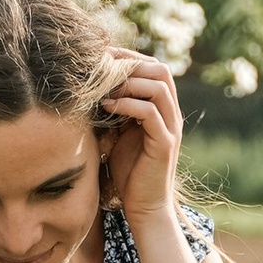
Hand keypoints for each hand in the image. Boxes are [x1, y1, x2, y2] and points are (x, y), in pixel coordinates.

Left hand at [101, 58, 183, 223]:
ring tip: (104, 88)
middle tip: (103, 67)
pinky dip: (127, 105)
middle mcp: (171, 114)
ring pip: (158, 87)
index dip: (130, 57)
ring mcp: (170, 127)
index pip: (153, 67)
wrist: (143, 206)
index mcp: (162, 108)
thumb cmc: (128, 171)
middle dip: (131, 63)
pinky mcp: (164, 144)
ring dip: (129, 82)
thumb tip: (91, 87)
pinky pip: (150, 112)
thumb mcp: (119, 133)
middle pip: (161, 70)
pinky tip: (107, 107)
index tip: (103, 56)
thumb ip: (115, 110)